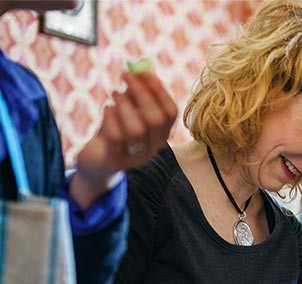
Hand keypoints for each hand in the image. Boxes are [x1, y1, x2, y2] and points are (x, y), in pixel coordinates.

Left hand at [71, 70, 177, 208]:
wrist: (97, 163)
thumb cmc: (115, 132)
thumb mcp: (127, 112)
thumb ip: (135, 94)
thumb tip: (139, 68)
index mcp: (161, 134)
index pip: (171, 112)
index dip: (159, 90)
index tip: (143, 71)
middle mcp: (153, 147)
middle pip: (156, 120)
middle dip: (141, 93)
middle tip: (125, 75)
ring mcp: (135, 156)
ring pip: (137, 130)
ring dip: (125, 106)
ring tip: (114, 93)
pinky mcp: (115, 161)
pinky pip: (115, 138)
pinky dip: (110, 119)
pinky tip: (106, 109)